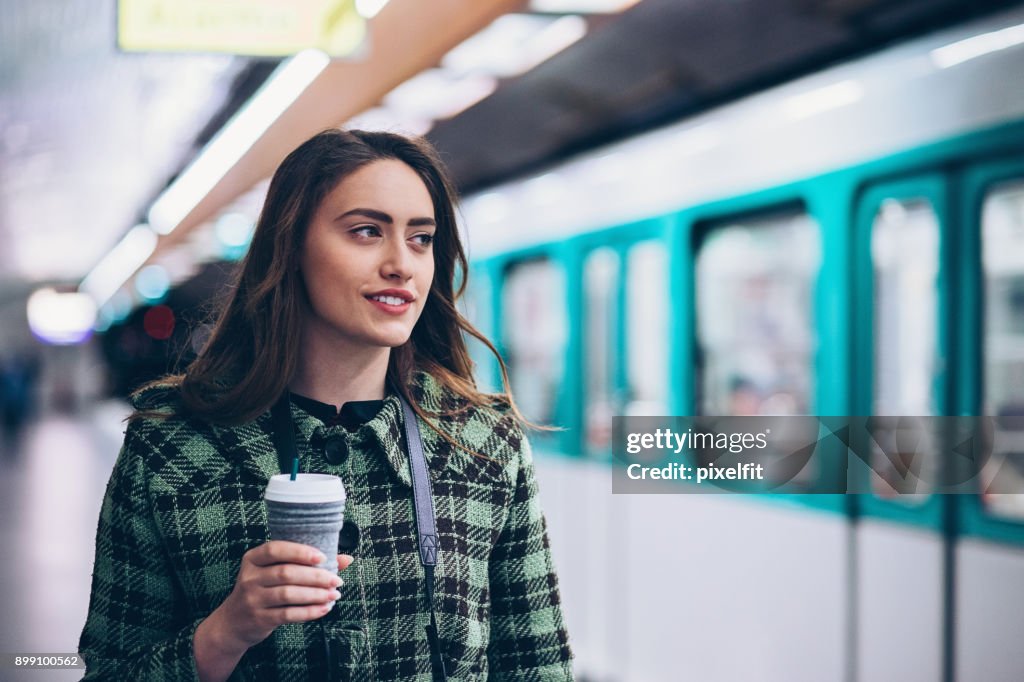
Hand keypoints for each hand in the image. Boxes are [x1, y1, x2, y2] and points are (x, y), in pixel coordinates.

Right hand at [212, 542, 353, 652]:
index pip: (275, 549)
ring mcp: (252, 599)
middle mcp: (249, 577)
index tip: (322, 557)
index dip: (300, 552)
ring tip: (334, 594)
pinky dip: (309, 612)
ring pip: (288, 594)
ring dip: (315, 594)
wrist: (233, 622)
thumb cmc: (262, 589)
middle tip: (336, 580)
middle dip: (315, 576)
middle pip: (286, 573)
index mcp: (253, 558)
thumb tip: (347, 558)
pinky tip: (324, 609)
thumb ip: (306, 563)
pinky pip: (288, 614)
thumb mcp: (274, 572)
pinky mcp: (259, 618)